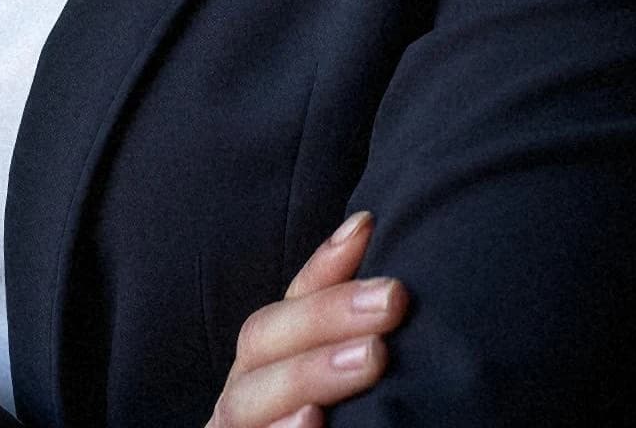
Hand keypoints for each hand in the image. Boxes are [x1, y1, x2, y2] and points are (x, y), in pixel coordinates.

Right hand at [205, 210, 408, 427]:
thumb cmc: (319, 417)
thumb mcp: (333, 370)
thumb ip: (349, 329)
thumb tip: (372, 237)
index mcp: (264, 361)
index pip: (288, 302)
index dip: (324, 265)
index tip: (367, 227)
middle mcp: (242, 389)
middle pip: (261, 338)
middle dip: (327, 315)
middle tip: (393, 300)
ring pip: (247, 396)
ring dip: (310, 373)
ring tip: (372, 357)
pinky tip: (313, 420)